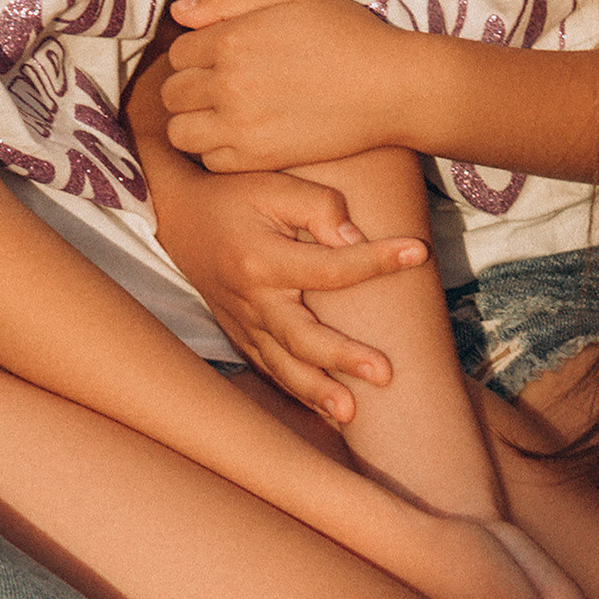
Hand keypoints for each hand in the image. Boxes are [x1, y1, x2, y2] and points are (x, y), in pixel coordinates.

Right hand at [164, 165, 418, 422]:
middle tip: (384, 374)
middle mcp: (251, 300)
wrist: (179, 216)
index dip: (376, 260)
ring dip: (317, 393)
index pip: (329, 268)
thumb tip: (354, 241)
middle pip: (301, 336)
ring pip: (283, 366)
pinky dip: (297, 393)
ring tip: (351, 414)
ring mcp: (243, 324)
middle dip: (342, 357)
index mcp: (261, 259)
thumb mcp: (273, 184)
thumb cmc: (234, 195)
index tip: (419, 251)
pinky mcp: (240, 336)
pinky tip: (326, 412)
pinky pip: (270, 370)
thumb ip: (318, 207)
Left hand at [166, 0, 412, 172]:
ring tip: (220, 115)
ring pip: (181, 132)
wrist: (391, 87)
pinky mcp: (259, 159)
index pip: (178, 51)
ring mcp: (241, 126)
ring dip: (193, 122)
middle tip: (218, 86)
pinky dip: (217, 151)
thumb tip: (180, 13)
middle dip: (189, 87)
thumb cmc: (346, 34)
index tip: (217, 57)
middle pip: (173, 92)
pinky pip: (210, 161)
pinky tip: (241, 136)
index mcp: (231, 39)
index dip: (195, 52)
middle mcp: (228, 84)